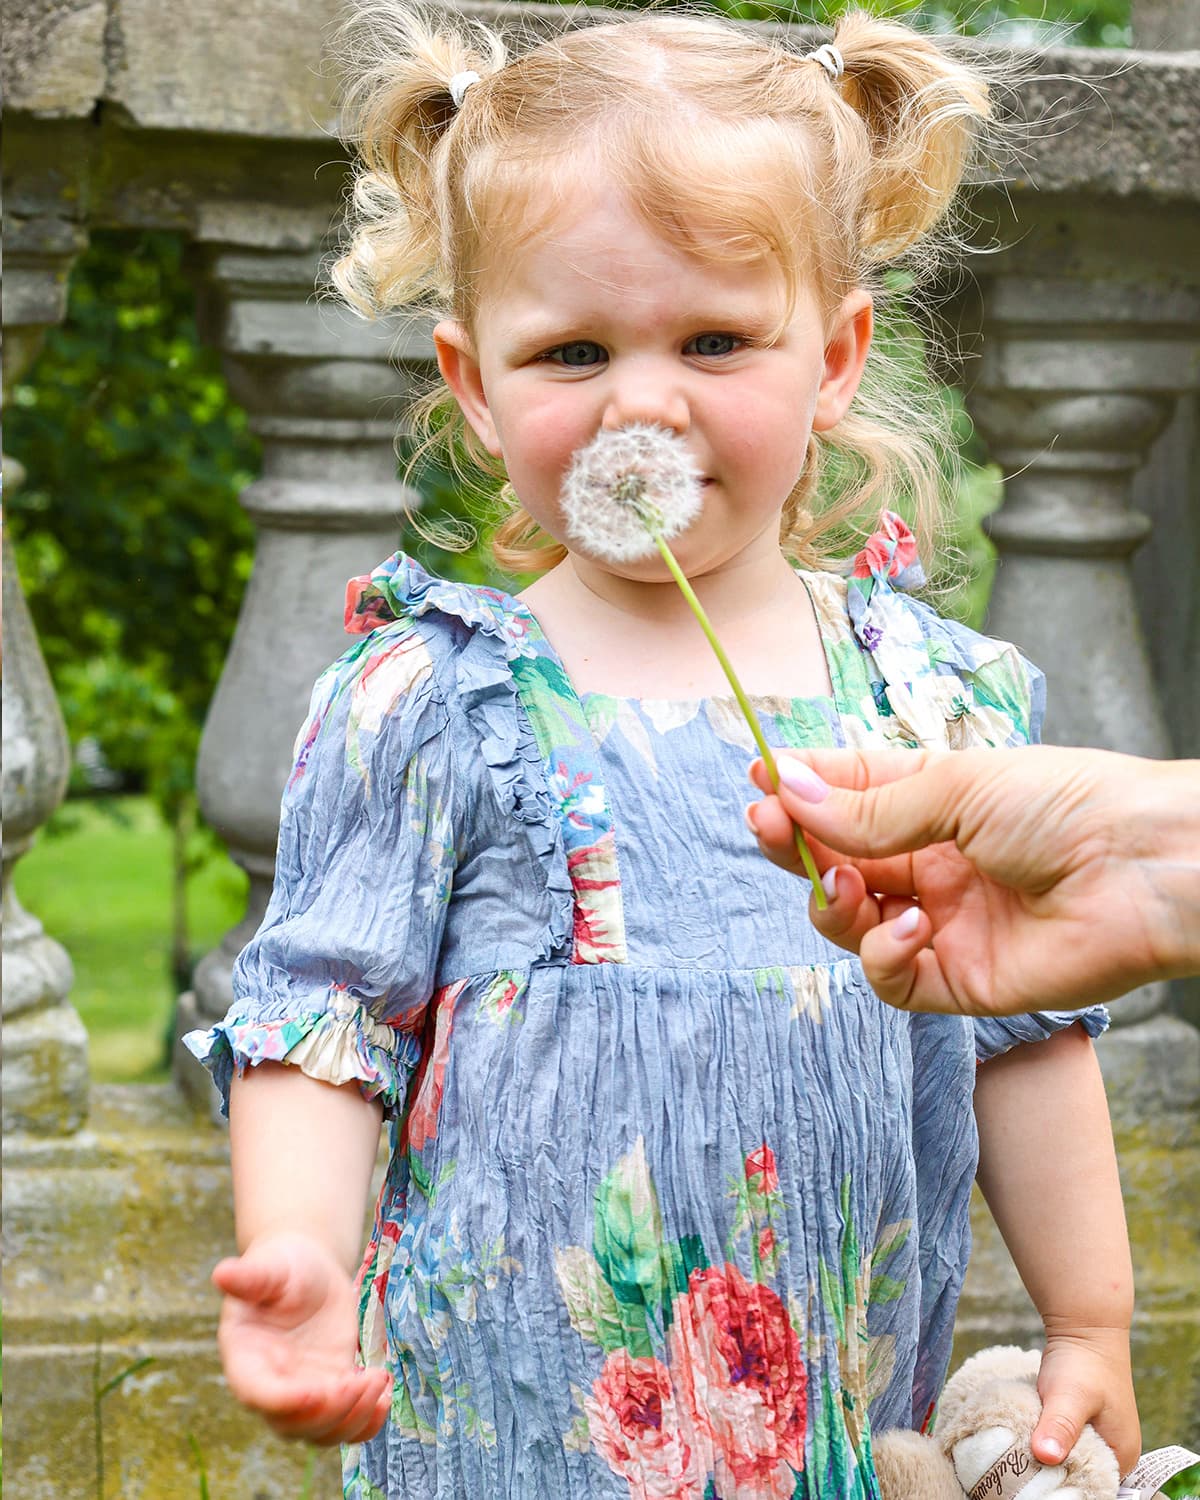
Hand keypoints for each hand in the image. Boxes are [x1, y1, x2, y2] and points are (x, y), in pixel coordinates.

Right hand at [212, 1231, 389, 1445]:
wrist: (307, 1270)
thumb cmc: (282, 1267)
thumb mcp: (269, 1268)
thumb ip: (250, 1277)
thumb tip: (221, 1273)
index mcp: (246, 1360)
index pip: (258, 1394)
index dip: (285, 1401)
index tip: (318, 1390)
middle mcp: (270, 1387)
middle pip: (292, 1425)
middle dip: (329, 1411)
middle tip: (362, 1380)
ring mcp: (302, 1394)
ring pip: (322, 1433)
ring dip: (353, 1418)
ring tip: (378, 1380)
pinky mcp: (330, 1391)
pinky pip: (346, 1425)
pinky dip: (367, 1424)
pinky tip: (385, 1397)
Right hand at [746, 745, 1198, 1015]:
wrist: (1144, 868)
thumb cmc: (1067, 804)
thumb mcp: (955, 788)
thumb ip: (868, 808)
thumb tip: (787, 790)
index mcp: (932, 804)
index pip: (845, 798)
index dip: (799, 792)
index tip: (759, 783)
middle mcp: (929, 863)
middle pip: (835, 862)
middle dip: (796, 847)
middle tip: (768, 828)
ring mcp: (941, 922)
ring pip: (849, 924)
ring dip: (836, 905)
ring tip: (855, 888)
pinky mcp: (958, 979)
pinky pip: (890, 979)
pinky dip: (883, 956)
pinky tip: (908, 929)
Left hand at [1032, 1325, 1139, 1478]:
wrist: (1083, 1326)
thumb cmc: (1083, 1362)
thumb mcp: (1070, 1396)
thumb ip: (1060, 1426)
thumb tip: (1045, 1456)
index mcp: (1121, 1455)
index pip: (1093, 1487)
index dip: (1065, 1486)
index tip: (1035, 1479)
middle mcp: (1113, 1450)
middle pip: (1079, 1475)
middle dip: (1053, 1471)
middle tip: (1023, 1464)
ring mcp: (1098, 1435)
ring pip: (1068, 1458)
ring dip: (1048, 1453)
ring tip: (1024, 1448)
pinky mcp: (1080, 1421)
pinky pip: (1062, 1441)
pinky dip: (1046, 1438)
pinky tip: (1029, 1433)